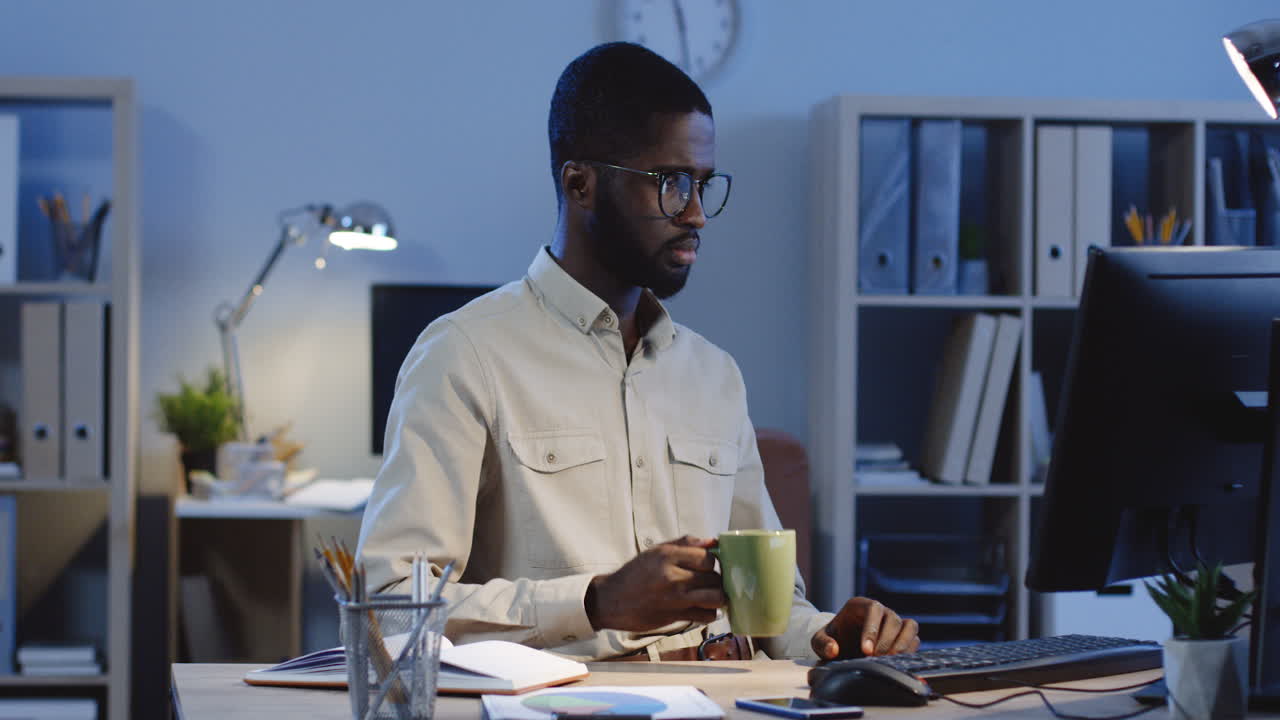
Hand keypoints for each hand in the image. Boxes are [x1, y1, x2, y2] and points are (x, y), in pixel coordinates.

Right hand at [585, 535, 727, 631]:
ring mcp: (675, 598)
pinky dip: (709, 613)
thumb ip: (684, 544)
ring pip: (716, 597)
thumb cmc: (635, 574)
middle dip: (715, 580)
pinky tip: (702, 608)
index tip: (705, 566)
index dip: (711, 562)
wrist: (612, 600)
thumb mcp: (655, 551)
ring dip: (717, 597)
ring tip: (710, 595)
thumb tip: (712, 541)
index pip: (708, 557)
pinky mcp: (675, 616)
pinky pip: (706, 615)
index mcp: (668, 556)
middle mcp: (673, 576)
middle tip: (707, 582)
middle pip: (714, 577)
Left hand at [811, 597, 919, 659]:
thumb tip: (833, 650)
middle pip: (893, 619)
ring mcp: (894, 622)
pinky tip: (898, 663)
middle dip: (886, 642)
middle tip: (876, 660)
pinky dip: (910, 650)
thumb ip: (822, 644)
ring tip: (889, 661)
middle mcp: (881, 611)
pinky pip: (914, 639)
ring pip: (909, 627)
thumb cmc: (834, 638)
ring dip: (902, 645)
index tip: (866, 650)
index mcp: (860, 605)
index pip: (873, 609)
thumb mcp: (820, 640)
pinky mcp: (904, 636)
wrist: (844, 644)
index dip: (872, 629)